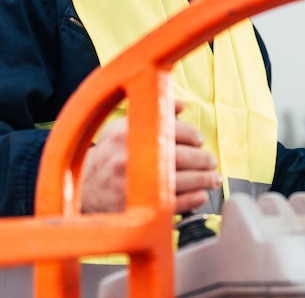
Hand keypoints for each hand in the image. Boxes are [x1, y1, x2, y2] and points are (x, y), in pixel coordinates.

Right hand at [81, 101, 221, 213]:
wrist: (82, 189)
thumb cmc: (109, 154)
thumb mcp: (122, 127)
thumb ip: (153, 114)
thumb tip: (182, 105)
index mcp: (127, 133)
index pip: (171, 130)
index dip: (192, 135)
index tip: (199, 140)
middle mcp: (129, 158)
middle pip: (179, 157)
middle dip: (202, 159)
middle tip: (211, 161)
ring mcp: (132, 186)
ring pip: (180, 182)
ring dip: (203, 180)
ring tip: (213, 178)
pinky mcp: (136, 208)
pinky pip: (172, 204)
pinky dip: (191, 199)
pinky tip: (201, 194)